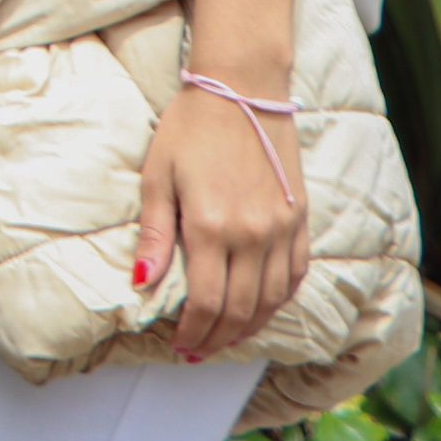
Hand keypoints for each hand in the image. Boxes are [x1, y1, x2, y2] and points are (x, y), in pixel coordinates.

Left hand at [136, 73, 309, 357]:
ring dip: (249, 327)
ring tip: (227, 338)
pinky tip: (261, 308)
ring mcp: (281, 229)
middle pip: (239, 310)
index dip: (194, 332)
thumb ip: (155, 233)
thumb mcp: (159, 176)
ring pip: (271, 300)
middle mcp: (252, 235)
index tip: (181, 344)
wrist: (242, 90)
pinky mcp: (299, 219)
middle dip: (217, 338)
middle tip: (199, 351)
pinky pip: (295, 275)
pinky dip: (278, 300)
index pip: (206, 303)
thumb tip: (141, 282)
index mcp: (212, 227)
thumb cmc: (191, 128)